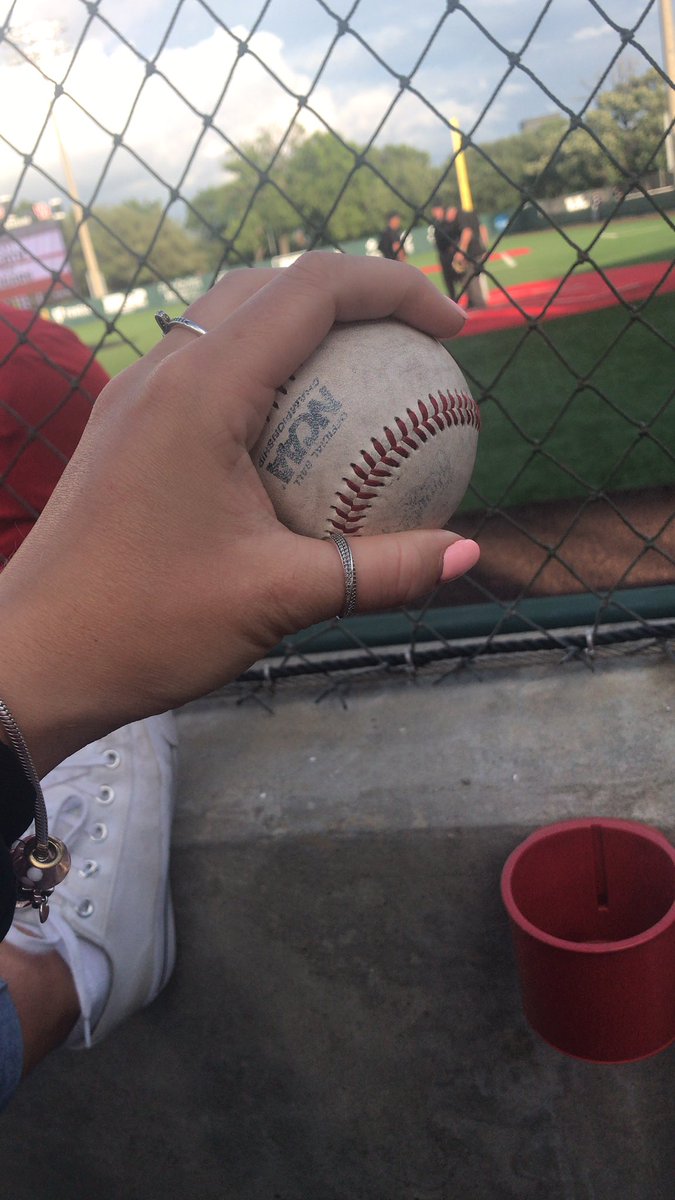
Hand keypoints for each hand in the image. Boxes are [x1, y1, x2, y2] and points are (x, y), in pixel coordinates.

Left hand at [0, 253, 477, 773]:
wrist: (36, 655)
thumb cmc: (146, 626)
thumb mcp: (278, 599)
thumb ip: (381, 571)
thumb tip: (466, 555)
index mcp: (201, 388)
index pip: (315, 289)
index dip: (399, 289)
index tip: (456, 331)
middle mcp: (164, 368)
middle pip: (277, 285)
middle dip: (361, 295)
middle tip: (423, 345)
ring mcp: (137, 391)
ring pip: (237, 316)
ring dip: (310, 326)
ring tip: (371, 374)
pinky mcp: (127, 422)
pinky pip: (209, 362)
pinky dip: (270, 368)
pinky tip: (299, 430)